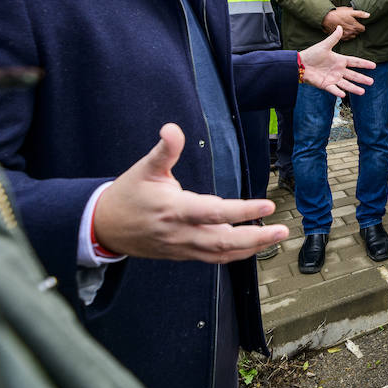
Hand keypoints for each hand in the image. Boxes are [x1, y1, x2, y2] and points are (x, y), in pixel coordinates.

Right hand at [93, 123, 287, 261]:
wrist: (104, 227)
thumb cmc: (127, 194)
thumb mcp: (144, 168)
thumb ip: (164, 150)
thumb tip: (172, 128)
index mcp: (174, 209)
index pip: (215, 213)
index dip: (243, 211)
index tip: (267, 206)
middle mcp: (181, 233)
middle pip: (224, 242)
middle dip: (257, 238)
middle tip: (283, 230)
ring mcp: (182, 247)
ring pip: (221, 254)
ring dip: (251, 248)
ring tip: (276, 236)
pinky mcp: (183, 255)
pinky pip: (214, 259)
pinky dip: (236, 254)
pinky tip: (254, 246)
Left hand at [299, 26, 376, 96]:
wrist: (300, 64)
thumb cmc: (312, 54)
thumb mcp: (324, 45)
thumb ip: (333, 38)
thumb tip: (340, 27)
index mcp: (339, 60)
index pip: (354, 62)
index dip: (364, 64)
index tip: (374, 65)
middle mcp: (338, 70)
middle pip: (353, 75)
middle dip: (362, 78)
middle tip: (371, 82)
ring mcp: (333, 78)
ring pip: (346, 84)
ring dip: (354, 88)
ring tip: (362, 92)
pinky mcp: (326, 84)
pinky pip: (333, 89)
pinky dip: (338, 92)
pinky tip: (344, 95)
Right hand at [323, 6, 369, 39]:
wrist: (326, 17)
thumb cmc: (338, 13)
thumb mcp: (350, 11)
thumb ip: (360, 14)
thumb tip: (368, 15)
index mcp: (355, 26)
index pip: (363, 29)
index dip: (361, 25)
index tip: (357, 22)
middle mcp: (351, 32)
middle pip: (358, 32)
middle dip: (356, 29)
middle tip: (351, 24)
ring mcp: (346, 35)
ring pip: (352, 36)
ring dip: (351, 32)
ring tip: (347, 27)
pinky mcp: (340, 37)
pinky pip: (347, 38)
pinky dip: (346, 35)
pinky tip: (343, 30)